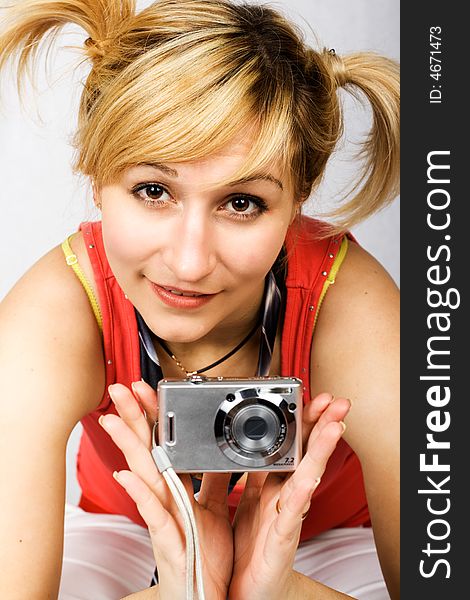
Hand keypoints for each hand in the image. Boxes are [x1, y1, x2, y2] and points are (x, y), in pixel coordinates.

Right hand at [99, 381, 232, 599]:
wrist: (208, 598)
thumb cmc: (205, 556)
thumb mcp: (214, 509)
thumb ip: (213, 480)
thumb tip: (218, 451)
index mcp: (178, 491)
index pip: (163, 445)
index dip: (154, 416)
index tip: (147, 389)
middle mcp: (165, 501)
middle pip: (147, 452)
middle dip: (134, 419)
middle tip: (119, 389)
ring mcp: (164, 520)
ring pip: (144, 477)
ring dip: (128, 447)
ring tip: (113, 420)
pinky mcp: (168, 543)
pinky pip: (153, 516)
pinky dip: (139, 496)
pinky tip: (126, 477)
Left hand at [228, 395, 350, 599]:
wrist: (244, 592)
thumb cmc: (248, 549)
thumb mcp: (242, 503)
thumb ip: (244, 475)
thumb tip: (237, 447)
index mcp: (271, 486)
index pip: (290, 446)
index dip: (301, 422)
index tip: (310, 398)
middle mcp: (283, 498)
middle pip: (305, 455)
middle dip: (321, 425)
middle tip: (336, 401)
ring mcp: (286, 517)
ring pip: (306, 477)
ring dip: (321, 450)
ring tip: (335, 425)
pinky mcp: (281, 539)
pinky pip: (292, 513)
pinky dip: (301, 494)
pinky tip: (310, 477)